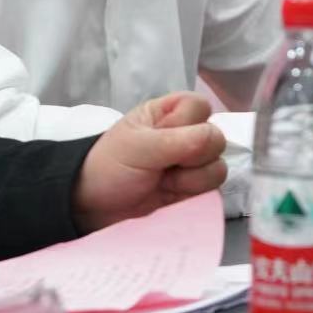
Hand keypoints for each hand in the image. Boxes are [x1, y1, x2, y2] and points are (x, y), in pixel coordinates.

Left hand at [75, 91, 226, 229]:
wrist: (94, 206)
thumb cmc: (111, 166)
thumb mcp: (139, 147)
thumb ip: (177, 141)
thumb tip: (214, 138)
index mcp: (169, 112)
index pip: (202, 107)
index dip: (189, 124)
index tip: (165, 138)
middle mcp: (186, 135)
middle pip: (217, 139)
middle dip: (192, 158)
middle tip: (162, 165)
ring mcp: (191, 164)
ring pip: (218, 168)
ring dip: (191, 180)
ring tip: (163, 182)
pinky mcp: (193, 189)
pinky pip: (213, 190)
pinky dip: (193, 195)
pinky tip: (170, 195)